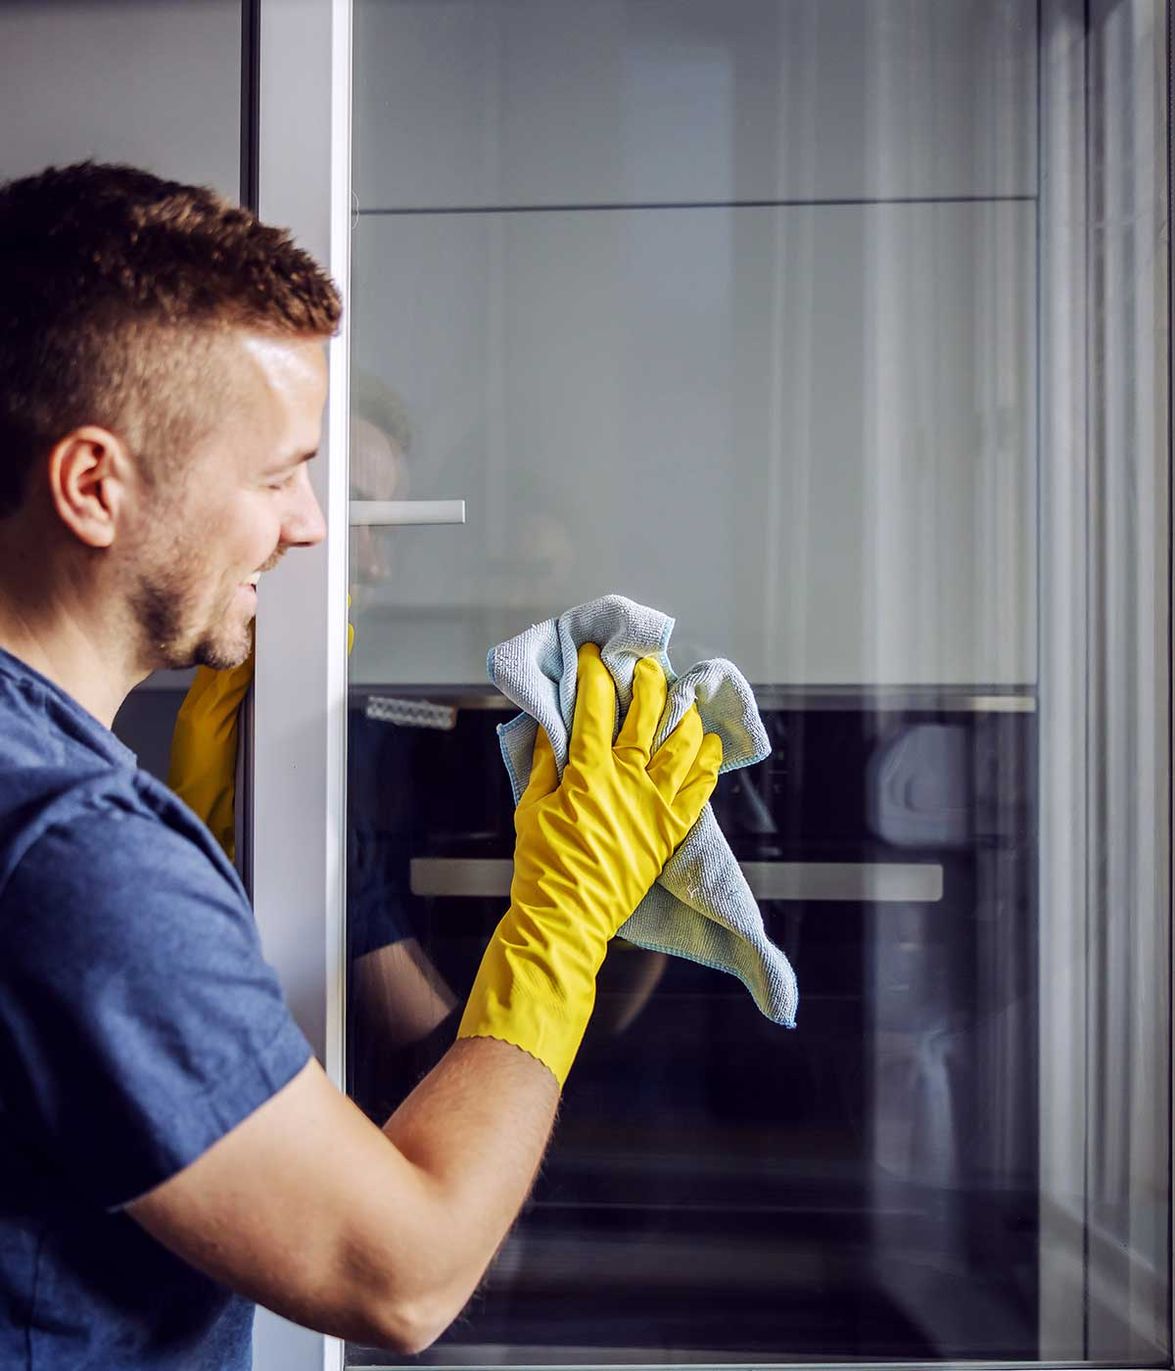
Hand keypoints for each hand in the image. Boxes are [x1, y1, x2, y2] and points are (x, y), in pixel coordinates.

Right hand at [458, 642, 721, 1084]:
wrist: (567, 920)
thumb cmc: (542, 868)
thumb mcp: (531, 809)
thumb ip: (545, 764)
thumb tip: (551, 727)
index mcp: (588, 775)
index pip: (594, 707)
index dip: (594, 674)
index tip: (594, 655)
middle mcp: (628, 783)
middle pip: (647, 715)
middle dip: (648, 680)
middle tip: (646, 664)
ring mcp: (655, 806)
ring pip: (683, 745)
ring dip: (685, 715)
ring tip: (683, 700)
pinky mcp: (670, 830)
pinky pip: (701, 788)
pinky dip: (708, 762)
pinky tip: (709, 745)